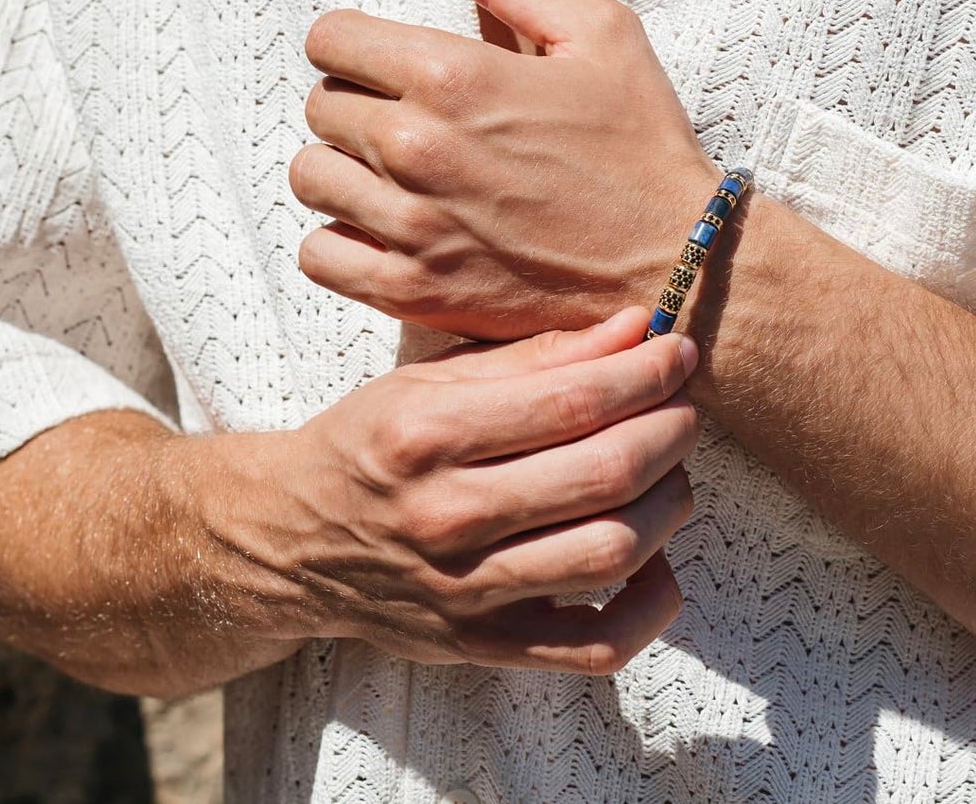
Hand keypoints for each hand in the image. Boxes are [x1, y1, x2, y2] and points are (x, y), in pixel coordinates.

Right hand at [217, 309, 699, 673]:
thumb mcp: (430, 380)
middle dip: (669, 430)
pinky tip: (658, 560)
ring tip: (673, 471)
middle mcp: (446, 516)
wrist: (290, 540)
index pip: (570, 401)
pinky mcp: (482, 646)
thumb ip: (533, 356)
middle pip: (602, 474)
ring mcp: (465, 591)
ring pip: (610, 552)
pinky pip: (594, 646)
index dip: (643, 373)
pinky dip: (649, 608)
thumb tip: (632, 328)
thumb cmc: (370, 443)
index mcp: (427, 434)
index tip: (678, 350)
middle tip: (685, 406)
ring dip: (668, 504)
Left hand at [291, 0, 719, 338]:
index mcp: (453, 74)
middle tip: (402, 118)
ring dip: (342, 170)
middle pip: (319, 106)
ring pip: (310, 178)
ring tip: (388, 175)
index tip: (382, 61)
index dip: (351, 42)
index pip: (331, 38)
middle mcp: (416, 146)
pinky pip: (319, 257)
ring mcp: (409, 225)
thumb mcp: (600, 36)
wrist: (677, 264)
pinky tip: (380, 231)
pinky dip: (338, 242)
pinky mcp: (413, 291)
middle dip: (353, 102)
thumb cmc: (642, 144)